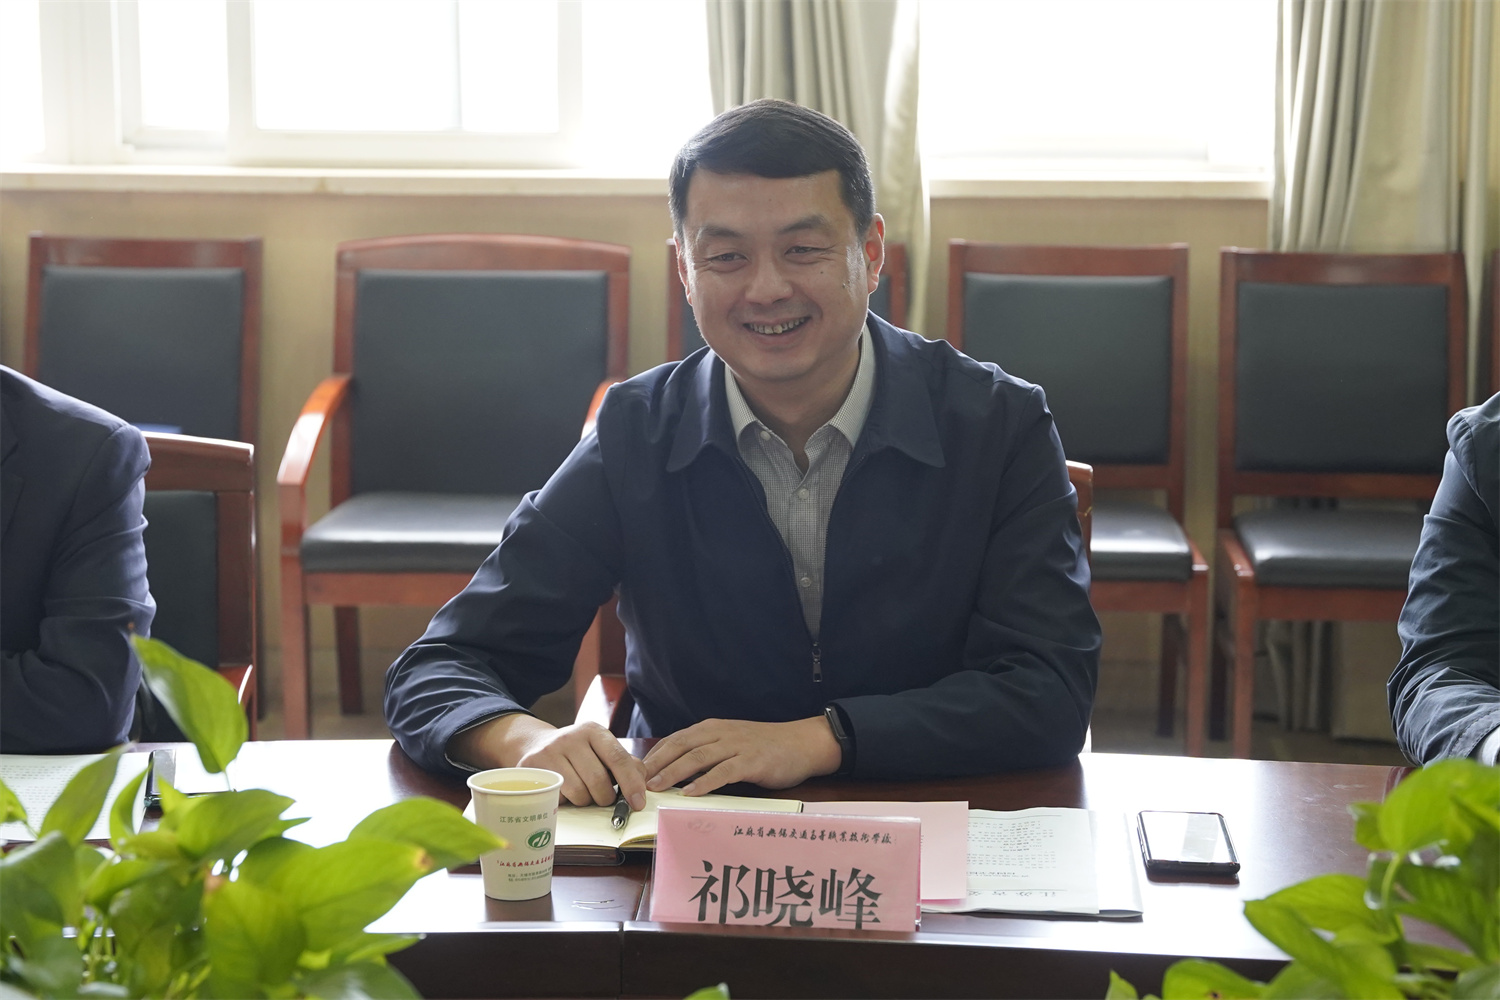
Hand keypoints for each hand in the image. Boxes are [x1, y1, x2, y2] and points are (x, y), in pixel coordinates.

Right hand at [449, 714, 646, 808]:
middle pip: (599, 781)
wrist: (535, 746)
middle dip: (605, 797)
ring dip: (585, 801)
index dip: (631, 783)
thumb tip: (643, 782)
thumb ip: (624, 763)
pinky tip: (563, 791)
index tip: (638, 803)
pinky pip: (559, 797)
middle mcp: (571, 737)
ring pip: (579, 793)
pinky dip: (566, 801)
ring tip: (581, 791)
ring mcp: (550, 751)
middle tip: (603, 797)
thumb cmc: (577, 754)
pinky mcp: (533, 767)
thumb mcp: (600, 750)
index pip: (618, 758)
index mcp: (593, 731)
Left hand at [641, 717, 841, 795]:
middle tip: (636, 781)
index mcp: (713, 728)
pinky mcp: (752, 761)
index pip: (676, 739)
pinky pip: (725, 771)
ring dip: (674, 772)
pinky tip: (692, 793)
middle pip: (681, 745)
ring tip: (657, 786)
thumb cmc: (765, 746)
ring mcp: (737, 746)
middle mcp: (721, 733)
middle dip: (657, 763)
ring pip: (698, 757)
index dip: (654, 754)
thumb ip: (708, 753)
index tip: (635, 771)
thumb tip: (677, 772)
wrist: (802, 743)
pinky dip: (706, 782)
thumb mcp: (732, 743)